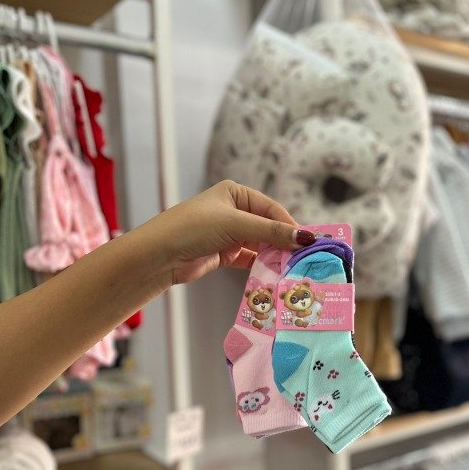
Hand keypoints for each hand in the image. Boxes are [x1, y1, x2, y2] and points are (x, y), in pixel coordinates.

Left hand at [145, 180, 315, 285]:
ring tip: (292, 269)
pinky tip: (275, 275)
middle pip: (269, 228)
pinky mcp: (225, 255)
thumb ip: (271, 232)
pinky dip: (262, 267)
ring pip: (261, 245)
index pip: (272, 209)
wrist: (160, 255)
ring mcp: (230, 234)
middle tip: (304, 259)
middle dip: (284, 243)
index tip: (308, 243)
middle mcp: (234, 211)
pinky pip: (251, 260)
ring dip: (274, 257)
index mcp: (236, 194)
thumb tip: (306, 237)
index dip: (291, 225)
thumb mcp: (235, 224)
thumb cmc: (193, 228)